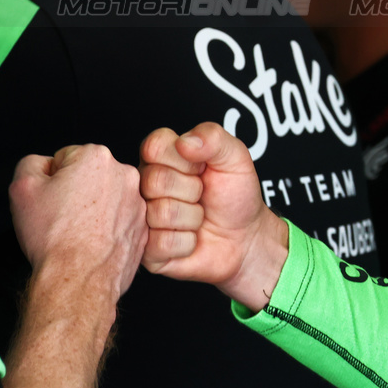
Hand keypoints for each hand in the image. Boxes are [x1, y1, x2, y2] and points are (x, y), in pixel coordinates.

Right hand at [9, 143, 146, 301]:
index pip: (65, 158)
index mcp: (97, 157)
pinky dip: (107, 226)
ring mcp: (139, 200)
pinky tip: (94, 240)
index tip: (51, 198)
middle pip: (89, 176)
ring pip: (106, 198)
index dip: (51, 180)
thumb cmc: (54, 237)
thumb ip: (32, 163)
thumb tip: (45, 165)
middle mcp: (125, 174)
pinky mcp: (144, 224)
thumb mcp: (22, 187)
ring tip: (78, 230)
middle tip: (63, 216)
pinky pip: (120, 219)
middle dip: (75, 191)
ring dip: (93, 208)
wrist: (80, 276)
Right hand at [139, 122, 287, 309]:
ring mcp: (142, 216)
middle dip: (192, 190)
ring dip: (193, 217)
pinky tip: (191, 238)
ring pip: (161, 213)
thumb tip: (185, 142)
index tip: (201, 167)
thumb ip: (214, 138)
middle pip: (155, 180)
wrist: (245, 237)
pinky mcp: (146, 249)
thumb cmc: (236, 194)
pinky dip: (188, 242)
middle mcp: (145, 185)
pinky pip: (163, 243)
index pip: (154, 146)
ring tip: (198, 216)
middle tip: (202, 195)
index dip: (185, 159)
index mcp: (162, 157)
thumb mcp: (235, 158)